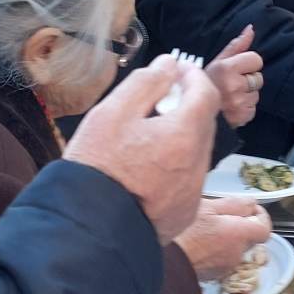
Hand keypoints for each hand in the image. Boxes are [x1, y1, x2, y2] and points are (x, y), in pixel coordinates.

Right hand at [63, 56, 219, 243]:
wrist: (87, 228)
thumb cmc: (97, 166)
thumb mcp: (112, 112)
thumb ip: (146, 82)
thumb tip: (169, 64)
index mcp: (184, 136)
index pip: (206, 93)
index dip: (193, 76)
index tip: (175, 71)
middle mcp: (197, 165)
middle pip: (204, 122)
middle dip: (188, 104)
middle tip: (158, 99)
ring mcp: (193, 192)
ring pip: (197, 151)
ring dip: (182, 135)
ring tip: (148, 134)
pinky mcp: (184, 212)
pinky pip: (188, 178)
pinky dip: (176, 163)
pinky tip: (148, 166)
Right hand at [176, 195, 271, 280]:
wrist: (161, 261)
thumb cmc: (181, 233)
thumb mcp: (206, 206)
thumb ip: (234, 204)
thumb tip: (251, 204)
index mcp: (238, 235)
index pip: (264, 228)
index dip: (260, 216)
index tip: (250, 209)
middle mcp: (236, 254)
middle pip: (249, 238)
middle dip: (240, 226)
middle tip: (221, 215)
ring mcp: (225, 267)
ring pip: (234, 249)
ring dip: (226, 238)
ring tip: (205, 228)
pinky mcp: (213, 275)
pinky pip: (222, 259)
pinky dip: (216, 250)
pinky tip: (199, 241)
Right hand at [204, 25, 262, 127]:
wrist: (194, 111)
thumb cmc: (207, 83)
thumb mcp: (218, 61)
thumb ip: (237, 45)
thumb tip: (251, 28)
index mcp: (227, 68)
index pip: (256, 59)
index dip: (248, 64)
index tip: (236, 70)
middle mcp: (234, 85)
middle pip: (258, 78)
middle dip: (248, 80)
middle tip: (231, 84)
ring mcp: (238, 103)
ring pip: (256, 94)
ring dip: (247, 95)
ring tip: (231, 96)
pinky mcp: (242, 116)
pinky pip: (253, 109)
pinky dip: (245, 108)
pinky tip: (233, 107)